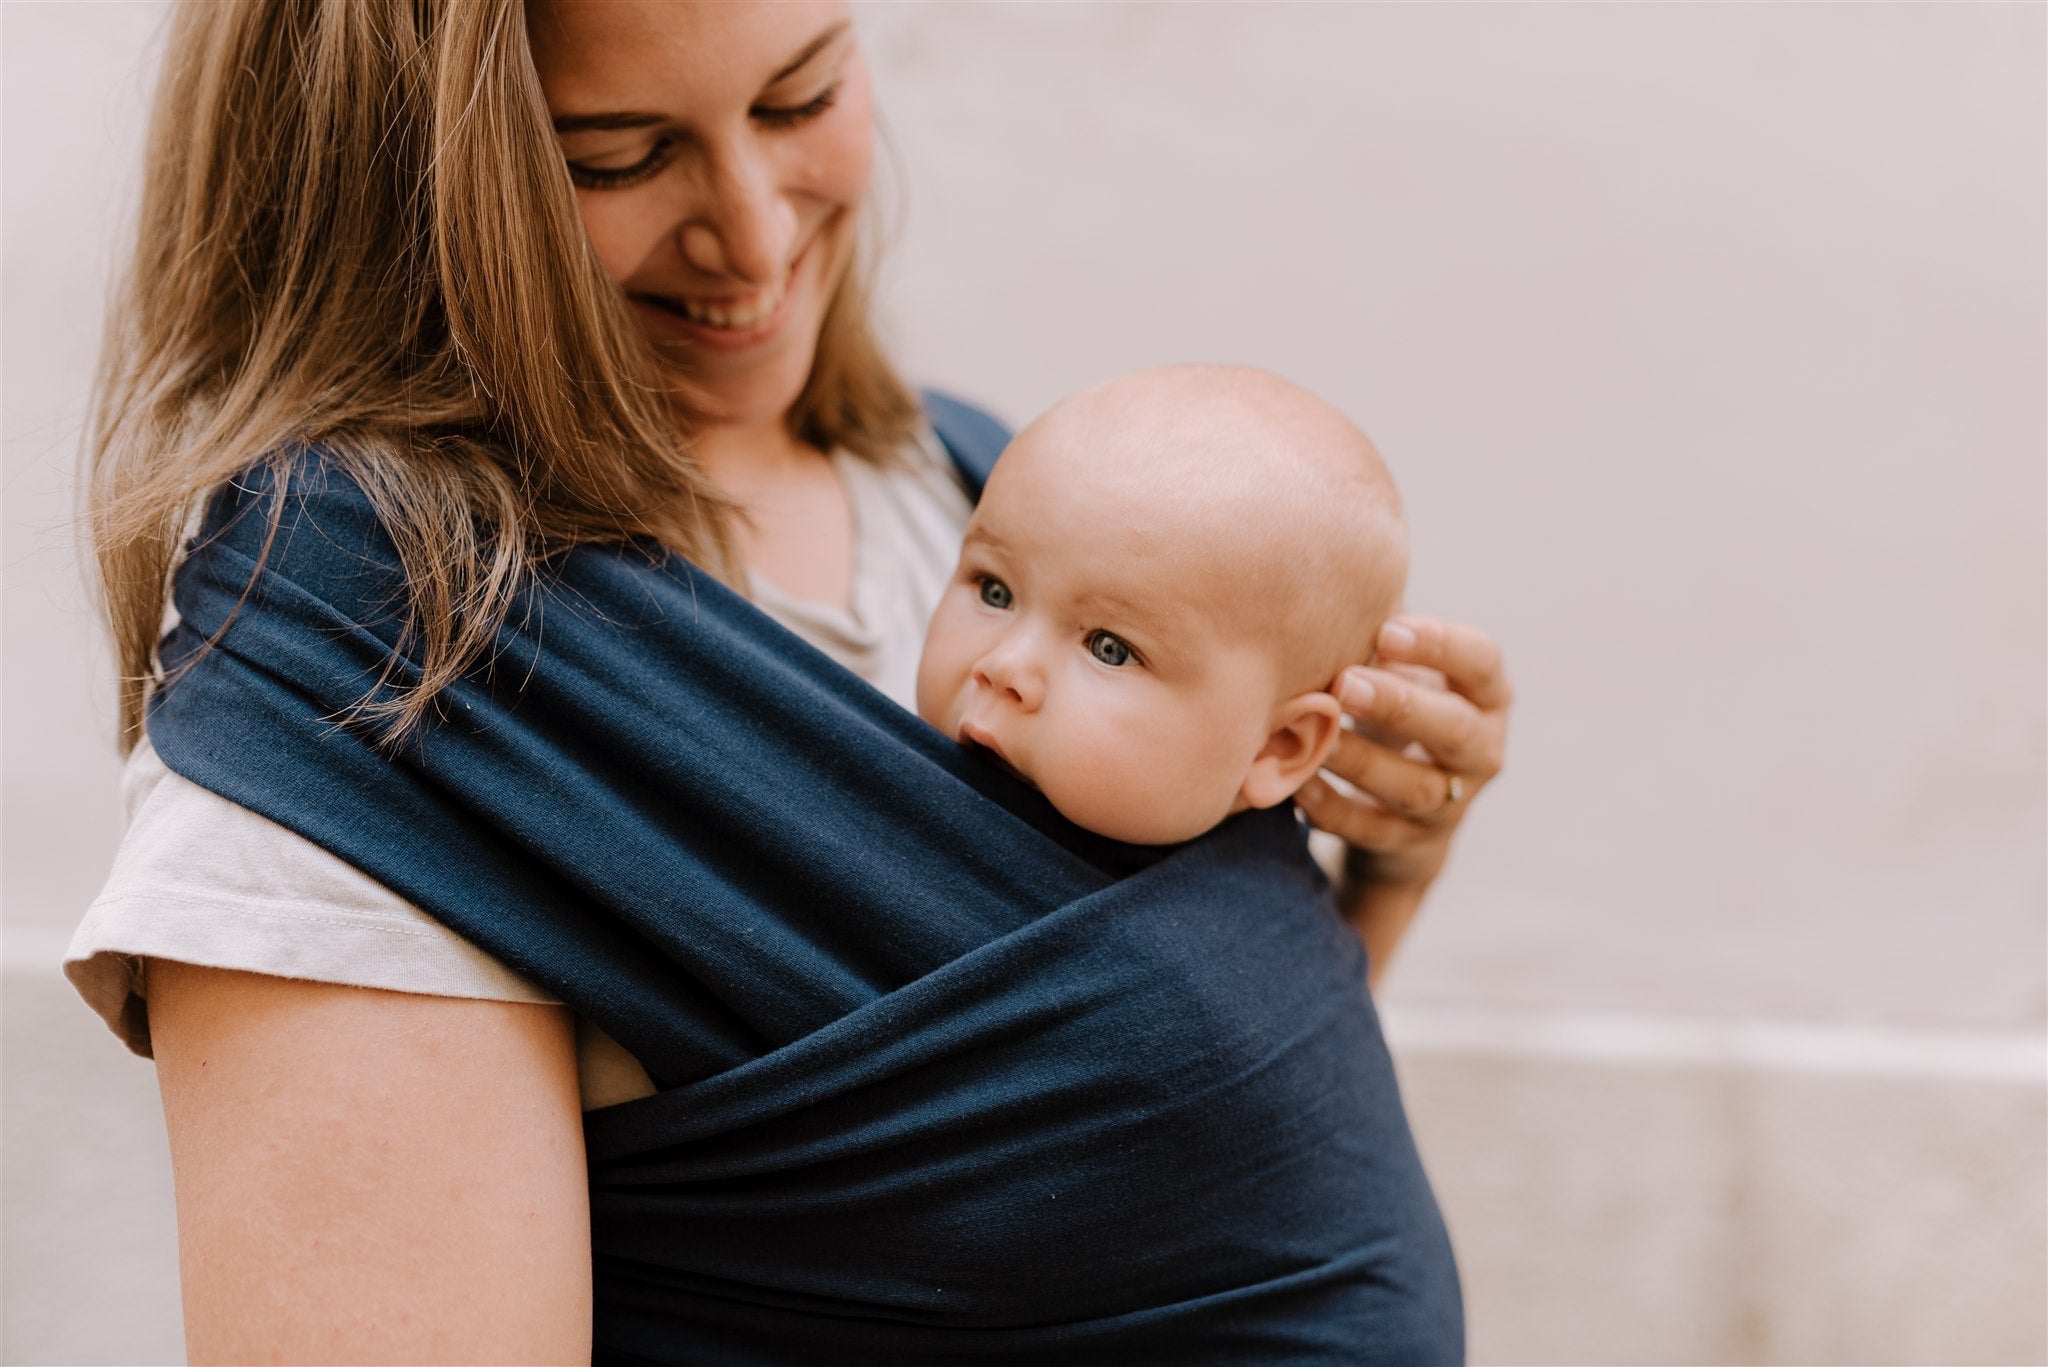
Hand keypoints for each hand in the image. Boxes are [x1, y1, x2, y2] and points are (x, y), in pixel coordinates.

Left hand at [1295, 613, 1511, 896]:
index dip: (1440, 646)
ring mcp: (1451, 804)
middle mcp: (1480, 750)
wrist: (1402, 809)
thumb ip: (1382, 628)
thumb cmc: (1394, 707)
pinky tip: (1299, 786)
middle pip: (1453, 729)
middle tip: (1345, 682)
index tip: (1388, 630)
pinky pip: (1375, 833)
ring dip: (1362, 761)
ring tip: (1316, 735)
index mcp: (1485, 695)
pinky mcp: (1411, 845)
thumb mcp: (1403, 667)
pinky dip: (1336, 811)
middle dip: (1399, 705)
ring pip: (1415, 788)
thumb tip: (1330, 565)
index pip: (1481, 663)